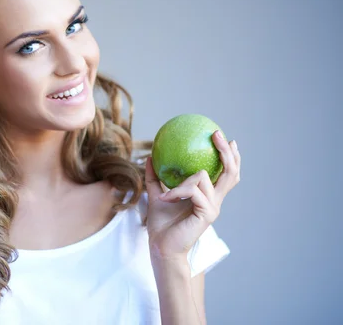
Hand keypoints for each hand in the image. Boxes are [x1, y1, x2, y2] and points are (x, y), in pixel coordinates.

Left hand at [145, 130, 240, 261]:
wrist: (161, 247)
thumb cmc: (161, 224)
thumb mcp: (156, 195)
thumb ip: (155, 177)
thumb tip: (150, 156)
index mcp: (207, 196)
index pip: (226, 174)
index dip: (230, 156)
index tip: (224, 138)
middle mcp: (214, 201)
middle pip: (231, 173)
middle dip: (227, 152)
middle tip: (217, 134)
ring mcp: (213, 207)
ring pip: (203, 177)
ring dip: (180, 183)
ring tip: (165, 195)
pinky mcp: (207, 213)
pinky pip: (192, 190)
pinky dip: (176, 192)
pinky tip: (164, 199)